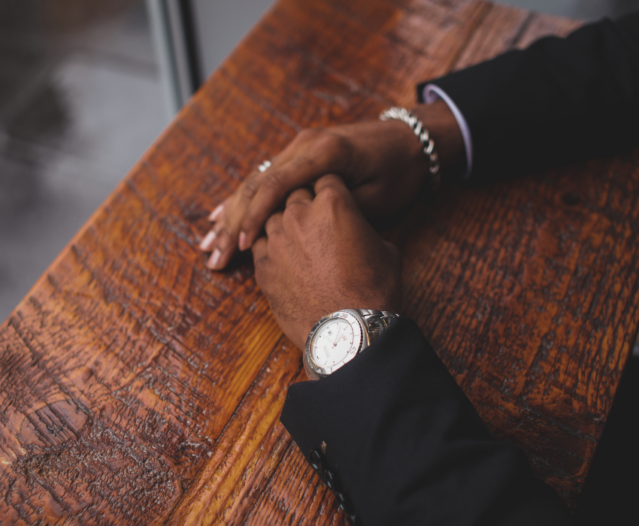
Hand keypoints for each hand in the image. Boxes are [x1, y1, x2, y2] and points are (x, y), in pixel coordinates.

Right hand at [199, 100, 463, 268]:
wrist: (409, 141)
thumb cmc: (399, 172)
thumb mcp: (377, 197)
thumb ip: (337, 212)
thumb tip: (302, 235)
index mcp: (323, 152)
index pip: (276, 184)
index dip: (256, 216)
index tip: (242, 246)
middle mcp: (304, 145)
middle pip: (257, 184)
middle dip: (233, 222)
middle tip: (214, 254)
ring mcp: (299, 147)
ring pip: (255, 182)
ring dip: (232, 214)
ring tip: (209, 243)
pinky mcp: (299, 156)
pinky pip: (265, 178)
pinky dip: (244, 201)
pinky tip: (223, 216)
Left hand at [251, 174, 401, 349]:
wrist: (348, 331)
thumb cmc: (374, 291)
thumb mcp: (386, 250)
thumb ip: (364, 229)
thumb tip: (358, 231)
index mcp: (333, 203)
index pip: (325, 179)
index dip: (330, 188)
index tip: (332, 198)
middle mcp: (299, 214)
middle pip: (294, 193)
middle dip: (304, 202)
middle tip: (314, 219)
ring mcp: (276, 240)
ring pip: (271, 215)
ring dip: (283, 223)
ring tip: (295, 239)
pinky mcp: (262, 266)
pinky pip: (258, 245)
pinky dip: (268, 247)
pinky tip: (281, 257)